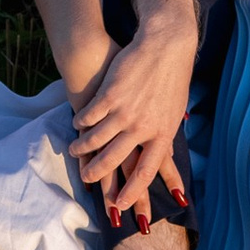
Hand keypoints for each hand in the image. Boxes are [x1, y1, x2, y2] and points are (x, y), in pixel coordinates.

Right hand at [70, 18, 197, 223]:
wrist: (165, 45)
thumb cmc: (171, 78)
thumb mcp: (174, 110)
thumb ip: (165, 133)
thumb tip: (165, 153)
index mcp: (162, 134)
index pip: (146, 171)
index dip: (133, 191)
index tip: (121, 205)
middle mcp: (143, 127)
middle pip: (116, 159)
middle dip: (98, 173)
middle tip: (87, 180)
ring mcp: (126, 111)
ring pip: (97, 138)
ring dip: (83, 146)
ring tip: (74, 149)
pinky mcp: (111, 94)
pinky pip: (90, 116)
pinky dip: (81, 121)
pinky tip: (75, 123)